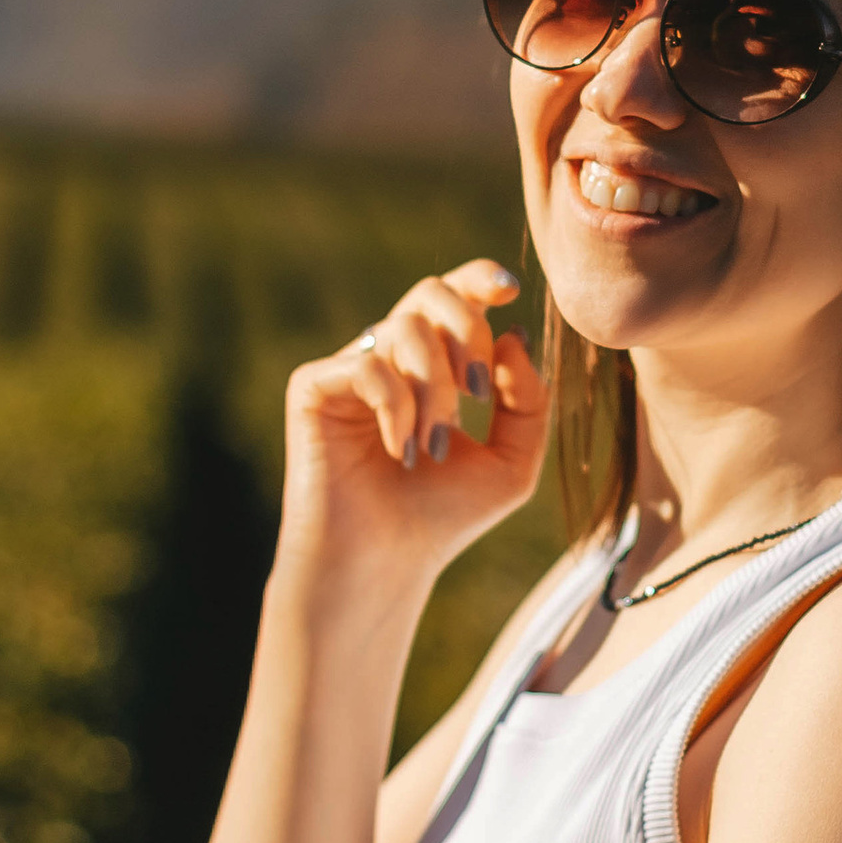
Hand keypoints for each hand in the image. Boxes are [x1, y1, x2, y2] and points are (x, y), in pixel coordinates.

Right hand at [278, 258, 549, 583]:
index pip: (455, 299)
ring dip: (435, 388)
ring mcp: (349, 370)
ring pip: (404, 330)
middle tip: (478, 391)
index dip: (480, 279)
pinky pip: (366, 365)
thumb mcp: (512, 463)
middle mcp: (389, 359)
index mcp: (434, 367)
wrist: (384, 563)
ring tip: (431, 447)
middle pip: (430, 293)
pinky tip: (397, 451)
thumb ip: (528, 400)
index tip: (510, 290)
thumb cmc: (443, 518)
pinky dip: (395, 406)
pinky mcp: (313, 388)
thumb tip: (510, 335)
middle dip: (466, 333)